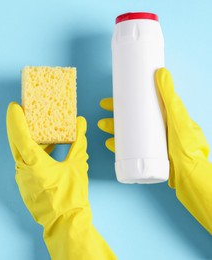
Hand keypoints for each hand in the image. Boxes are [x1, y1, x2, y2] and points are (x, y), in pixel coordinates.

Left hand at [7, 102, 114, 258]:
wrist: (66, 224)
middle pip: (16, 142)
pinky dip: (33, 153)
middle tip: (22, 112)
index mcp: (33, 162)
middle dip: (18, 126)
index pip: (19, 134)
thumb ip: (78, 142)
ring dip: (28, 140)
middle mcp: (23, 170)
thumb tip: (80, 123)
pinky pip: (26, 164)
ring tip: (40, 129)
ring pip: (21, 154)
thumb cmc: (71, 196)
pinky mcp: (27, 186)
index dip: (16, 118)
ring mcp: (23, 179)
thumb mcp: (77, 166)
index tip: (14, 106)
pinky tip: (48, 150)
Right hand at [98, 68, 211, 232]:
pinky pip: (129, 149)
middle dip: (116, 114)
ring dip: (114, 128)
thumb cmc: (186, 146)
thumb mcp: (177, 117)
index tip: (115, 95)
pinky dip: (119, 145)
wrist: (188, 174)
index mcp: (166, 116)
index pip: (143, 103)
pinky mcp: (148, 154)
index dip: (127, 99)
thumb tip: (161, 72)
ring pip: (128, 132)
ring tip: (103, 127)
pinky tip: (111, 144)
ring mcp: (152, 141)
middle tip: (103, 109)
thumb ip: (169, 96)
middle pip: (133, 118)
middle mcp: (158, 127)